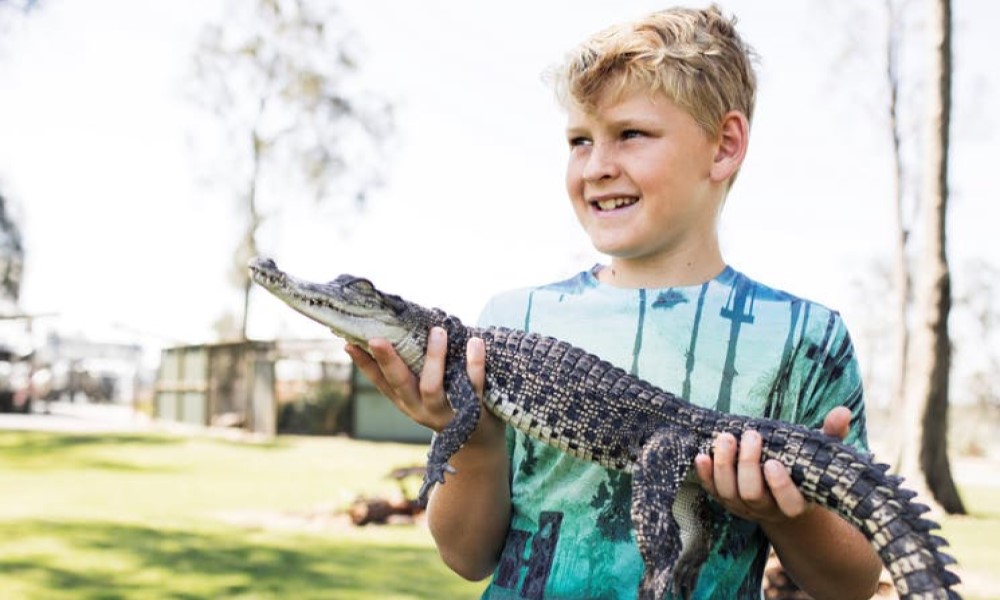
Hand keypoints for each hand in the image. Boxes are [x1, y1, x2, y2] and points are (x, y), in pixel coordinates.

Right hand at [344, 327, 501, 443]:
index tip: (349, 344)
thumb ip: (413, 367)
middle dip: (387, 361)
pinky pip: (472, 385)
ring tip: (437, 331)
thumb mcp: (424, 389)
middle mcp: (419, 407)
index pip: (379, 381)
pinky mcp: (470, 411)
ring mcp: (443, 411)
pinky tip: (475, 342)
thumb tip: (401, 327)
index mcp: (404, 400)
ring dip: (434, 357)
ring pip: (432, 386)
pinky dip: (474, 363)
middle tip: (377, 339)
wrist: (478, 440)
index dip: (364, 364)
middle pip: (399, 384)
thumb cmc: (447, 401)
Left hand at [694, 407, 851, 523]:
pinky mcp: (726, 501)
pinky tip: (702, 455)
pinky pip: (712, 491)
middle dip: (748, 465)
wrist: (782, 500)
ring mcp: (744, 507)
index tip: (773, 462)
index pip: (789, 503)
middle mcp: (768, 509)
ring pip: (729, 494)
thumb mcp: (819, 454)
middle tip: (750, 436)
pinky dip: (705, 475)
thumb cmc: (804, 470)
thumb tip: (843, 412)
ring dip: (725, 465)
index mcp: (796, 502)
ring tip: (726, 438)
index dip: (780, 486)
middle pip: (752, 494)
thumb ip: (832, 435)